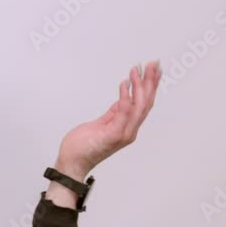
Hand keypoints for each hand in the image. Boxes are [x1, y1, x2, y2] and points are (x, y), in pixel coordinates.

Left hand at [56, 60, 160, 176]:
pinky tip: (124, 84)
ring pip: (138, 106)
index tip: (153, 70)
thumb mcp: (102, 124)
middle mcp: (129, 130)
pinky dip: (125, 97)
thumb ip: (115, 113)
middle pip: (145, 103)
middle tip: (152, 64)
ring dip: (139, 86)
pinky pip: (123, 113)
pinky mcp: (113, 135)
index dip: (150, 86)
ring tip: (136, 70)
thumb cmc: (84, 146)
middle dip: (150, 82)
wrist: (72, 162)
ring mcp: (122, 134)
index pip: (144, 104)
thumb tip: (125, 99)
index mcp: (127, 127)